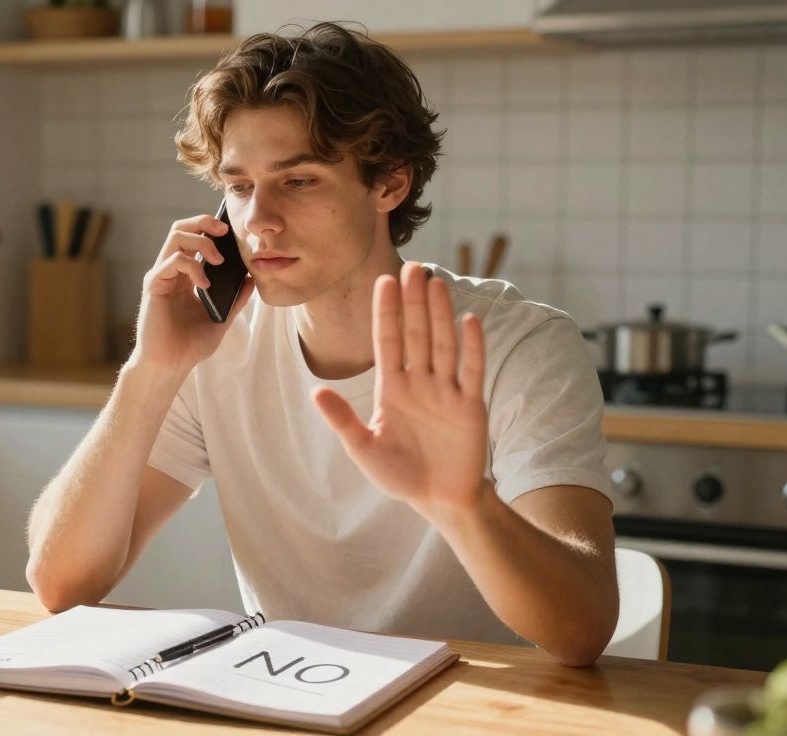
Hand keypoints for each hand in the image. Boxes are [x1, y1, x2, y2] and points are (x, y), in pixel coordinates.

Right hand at [129, 214, 254, 372]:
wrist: (171, 366)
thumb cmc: (190, 345)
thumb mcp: (222, 319)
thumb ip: (236, 299)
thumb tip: (252, 278)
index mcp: (185, 276)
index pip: (194, 238)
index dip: (210, 228)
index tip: (231, 232)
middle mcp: (171, 271)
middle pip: (182, 228)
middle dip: (204, 222)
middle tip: (225, 231)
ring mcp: (161, 276)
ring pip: (176, 236)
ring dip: (202, 242)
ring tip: (218, 260)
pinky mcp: (154, 285)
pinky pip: (172, 261)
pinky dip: (193, 267)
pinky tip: (205, 285)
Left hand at [312, 261, 488, 519]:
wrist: (440, 499)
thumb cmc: (401, 475)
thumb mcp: (365, 449)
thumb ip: (343, 421)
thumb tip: (315, 392)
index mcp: (393, 389)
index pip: (387, 342)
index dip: (386, 312)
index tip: (383, 281)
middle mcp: (420, 383)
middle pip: (416, 335)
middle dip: (413, 302)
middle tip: (413, 267)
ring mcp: (446, 392)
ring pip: (443, 345)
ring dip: (440, 315)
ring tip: (436, 283)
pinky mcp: (470, 407)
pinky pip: (471, 372)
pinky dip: (471, 348)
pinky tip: (469, 321)